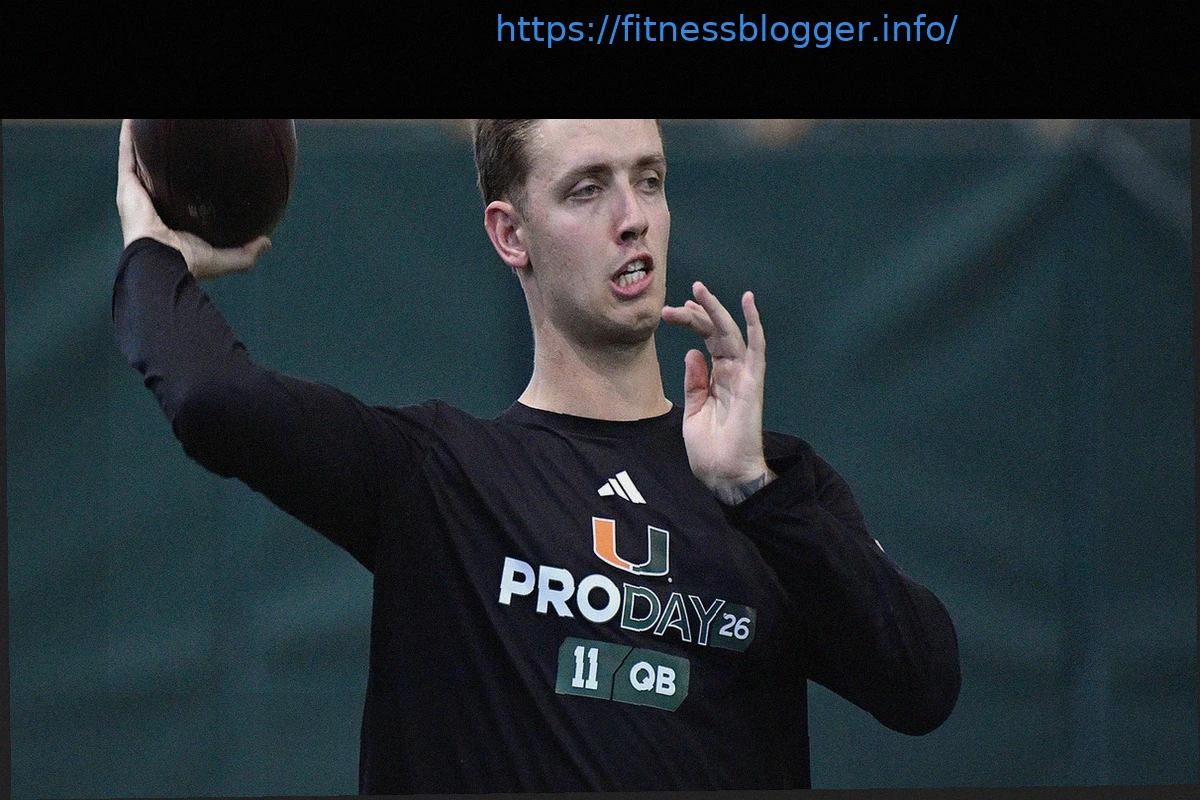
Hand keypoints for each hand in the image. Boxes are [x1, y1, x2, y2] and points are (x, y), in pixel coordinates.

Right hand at [116, 118, 270, 280]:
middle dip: (161, 157)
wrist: (162, 263)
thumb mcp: (225, 258)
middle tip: (176, 140)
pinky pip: (128, 155)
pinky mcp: (127, 186)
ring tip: (149, 121)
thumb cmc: (190, 264)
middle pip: (156, 174)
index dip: (184, 183)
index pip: (177, 197)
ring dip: (142, 141)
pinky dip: (129, 137)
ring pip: (139, 160)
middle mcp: (152, 205)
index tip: (198, 169)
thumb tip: (267, 242)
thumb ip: (247, 253)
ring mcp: (137, 194)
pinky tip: (135, 119)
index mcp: (171, 221)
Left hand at [661, 281, 774, 503]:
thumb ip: (694, 382)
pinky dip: (753, 324)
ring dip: (716, 310)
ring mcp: (743, 376)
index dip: (692, 323)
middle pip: (715, 333)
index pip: (706, 341)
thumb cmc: (710, 449)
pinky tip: (747, 301)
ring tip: (698, 290)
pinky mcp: (751, 383)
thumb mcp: (693, 411)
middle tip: (673, 304)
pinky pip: (756, 349)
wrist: (723, 474)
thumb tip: (691, 354)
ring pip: (731, 333)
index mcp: (717, 378)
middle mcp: (732, 372)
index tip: (673, 312)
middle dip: (696, 314)